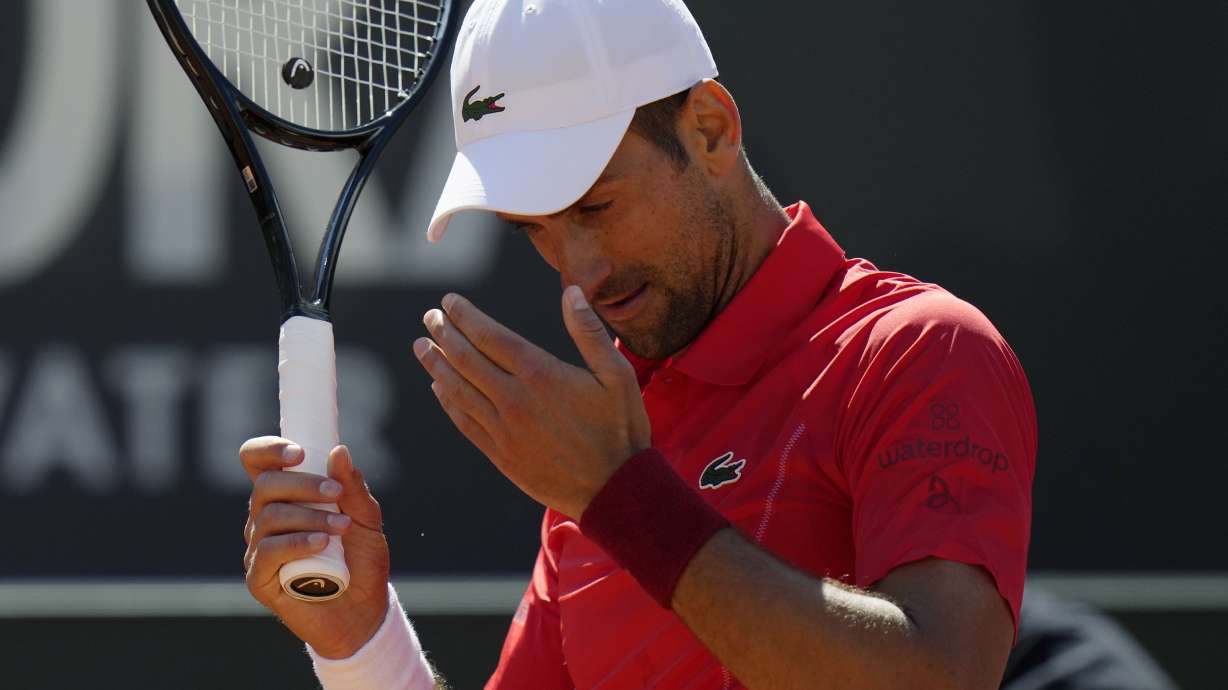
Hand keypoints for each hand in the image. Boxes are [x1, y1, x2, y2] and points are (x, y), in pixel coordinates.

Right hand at [239, 438, 390, 658]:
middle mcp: (265, 518)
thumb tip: (339, 450)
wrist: (364, 610)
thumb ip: (353, 488)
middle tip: (334, 493)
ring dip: (309, 515)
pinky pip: (268, 552)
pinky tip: (321, 543)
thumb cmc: (361, 560)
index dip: (269, 450)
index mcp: (286, 496)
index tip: (299, 453)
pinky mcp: (259, 578)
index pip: (258, 462)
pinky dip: (296, 542)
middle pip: (265, 485)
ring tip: (342, 526)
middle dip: (302, 484)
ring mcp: (259, 547)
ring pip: (268, 516)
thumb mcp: (367, 519)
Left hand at [415, 286, 650, 518]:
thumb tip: (571, 292)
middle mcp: (515, 400)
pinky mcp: (501, 455)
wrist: (615, 491)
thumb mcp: (618, 375)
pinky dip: (448, 402)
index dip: (465, 316)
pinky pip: (465, 423)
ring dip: (436, 365)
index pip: (490, 337)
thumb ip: (589, 332)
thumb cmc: (621, 429)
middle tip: (429, 317)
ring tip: (422, 347)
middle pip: (466, 359)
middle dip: (444, 334)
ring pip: (458, 390)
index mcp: (541, 375)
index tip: (449, 301)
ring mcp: (504, 430)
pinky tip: (440, 389)